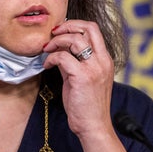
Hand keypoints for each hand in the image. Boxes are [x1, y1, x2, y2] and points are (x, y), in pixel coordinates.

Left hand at [42, 19, 113, 136]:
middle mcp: (102, 61)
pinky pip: (63, 57)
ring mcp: (94, 68)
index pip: (94, 30)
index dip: (75, 25)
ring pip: (74, 39)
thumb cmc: (88, 106)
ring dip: (56, 42)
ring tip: (46, 50)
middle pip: (89, 27)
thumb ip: (75, 63)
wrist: (94, 126)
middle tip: (53, 34)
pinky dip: (51, 58)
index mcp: (105, 60)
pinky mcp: (82, 77)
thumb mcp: (84, 79)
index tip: (60, 32)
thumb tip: (59, 52)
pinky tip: (47, 65)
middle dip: (67, 25)